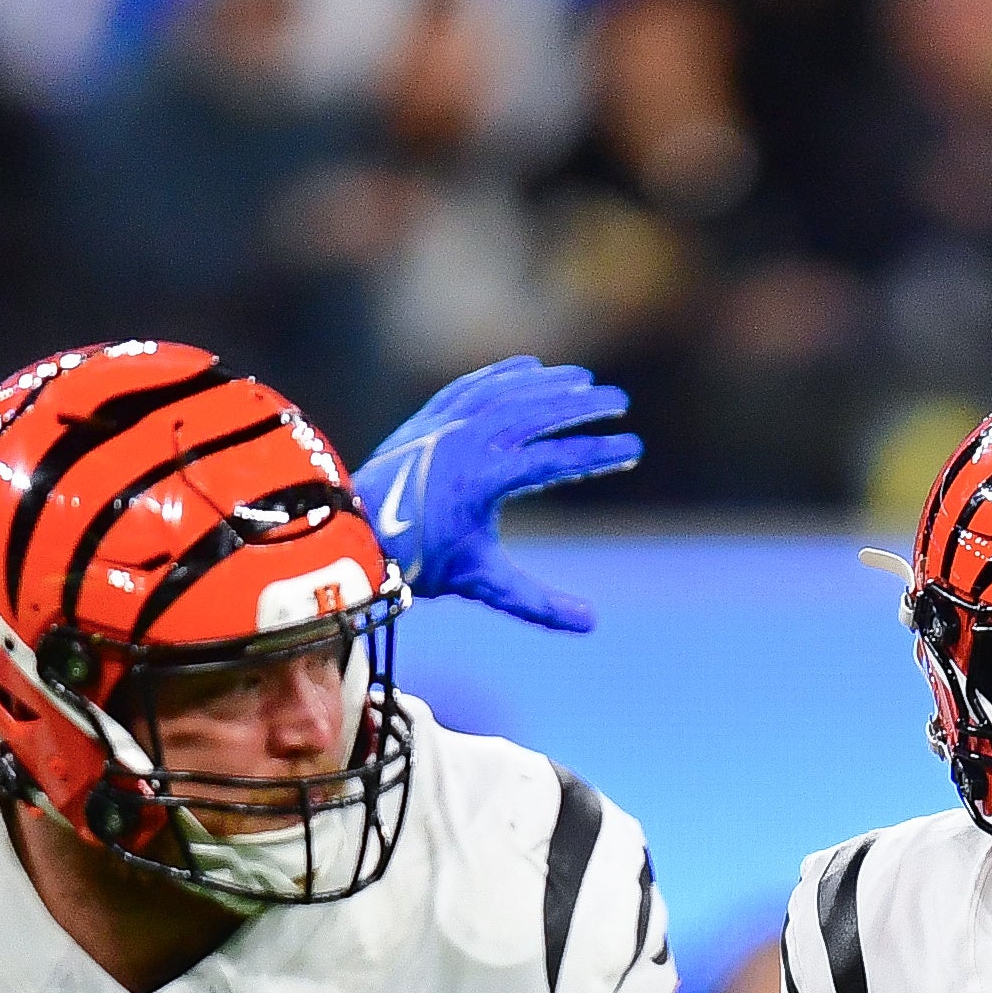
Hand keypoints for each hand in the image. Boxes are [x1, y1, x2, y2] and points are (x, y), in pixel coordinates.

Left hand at [354, 358, 641, 636]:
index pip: (556, 459)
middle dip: (583, 406)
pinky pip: (474, 386)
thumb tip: (589, 624)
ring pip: (508, 392)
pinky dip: (504, 375)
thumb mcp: (483, 582)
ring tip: (585, 381)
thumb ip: (537, 602)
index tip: (633, 449)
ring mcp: (446, 423)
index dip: (599, 454)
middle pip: (537, 412)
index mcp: (484, 479)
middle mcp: (467, 442)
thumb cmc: (421, 560)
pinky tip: (531, 368)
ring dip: (550, 384)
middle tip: (620, 403)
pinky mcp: (429, 416)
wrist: (357, 533)